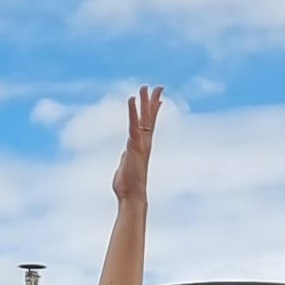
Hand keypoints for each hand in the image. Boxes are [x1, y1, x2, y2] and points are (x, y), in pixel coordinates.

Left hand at [109, 85, 162, 212]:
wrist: (132, 197)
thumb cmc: (127, 187)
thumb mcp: (126, 167)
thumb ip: (126, 158)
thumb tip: (126, 155)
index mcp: (142, 147)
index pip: (149, 126)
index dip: (154, 112)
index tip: (158, 100)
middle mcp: (145, 144)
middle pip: (150, 119)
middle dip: (152, 102)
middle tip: (157, 87)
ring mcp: (141, 144)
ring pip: (144, 119)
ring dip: (144, 102)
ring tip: (145, 87)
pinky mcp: (134, 146)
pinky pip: (133, 125)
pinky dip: (132, 112)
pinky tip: (131, 99)